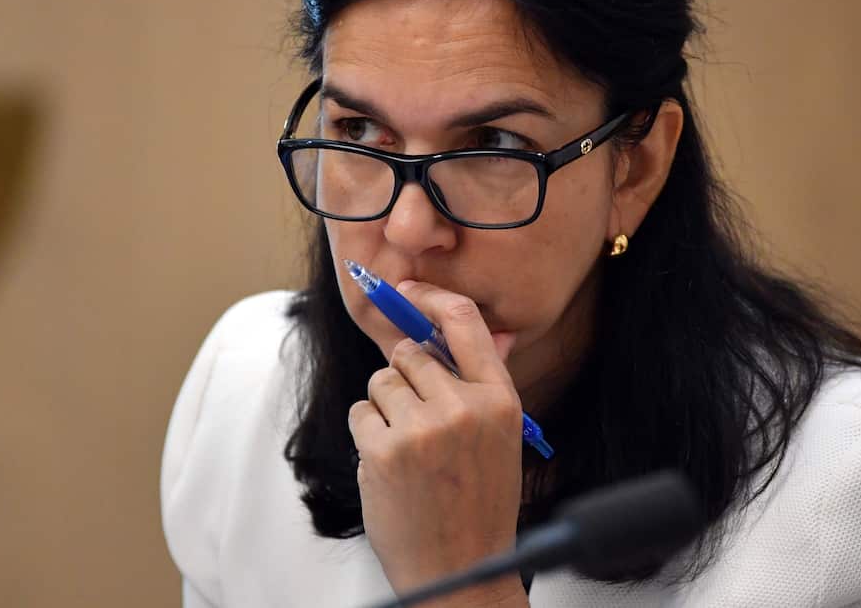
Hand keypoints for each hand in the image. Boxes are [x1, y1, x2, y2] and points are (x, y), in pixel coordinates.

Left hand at [348, 281, 528, 605]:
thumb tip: (474, 327)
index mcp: (499, 400)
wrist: (462, 570)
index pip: (465, 322)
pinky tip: (390, 467)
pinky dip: (366, 435)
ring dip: (383, 408)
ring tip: (407, 449)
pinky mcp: (384, 451)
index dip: (431, 298)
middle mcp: (464, 408)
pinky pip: (360, 414)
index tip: (407, 291)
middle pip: (410, 353)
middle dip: (403, 376)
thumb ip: (482, 383)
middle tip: (415, 417)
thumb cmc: (479, 502)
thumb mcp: (500, 438)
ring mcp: (422, 429)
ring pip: (380, 383)